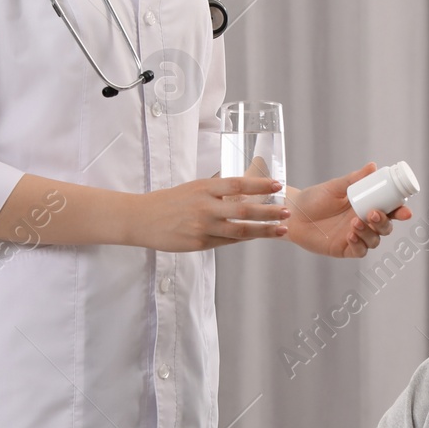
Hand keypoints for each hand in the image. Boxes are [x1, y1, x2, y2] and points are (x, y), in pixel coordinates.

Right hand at [128, 176, 288, 251]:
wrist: (141, 219)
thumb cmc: (169, 202)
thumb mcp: (192, 188)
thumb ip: (216, 188)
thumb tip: (241, 185)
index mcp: (203, 188)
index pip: (237, 184)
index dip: (259, 184)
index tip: (277, 184)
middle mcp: (205, 206)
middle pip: (243, 209)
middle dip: (269, 211)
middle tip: (287, 211)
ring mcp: (202, 227)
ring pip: (239, 230)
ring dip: (263, 230)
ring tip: (282, 228)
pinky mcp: (199, 243)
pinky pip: (227, 242)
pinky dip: (245, 239)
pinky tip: (259, 237)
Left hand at [285, 162, 413, 258]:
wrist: (293, 213)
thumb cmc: (314, 198)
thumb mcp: (335, 187)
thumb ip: (354, 179)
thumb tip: (373, 166)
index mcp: (366, 206)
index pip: (389, 211)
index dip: (400, 212)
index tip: (405, 210)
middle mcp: (363, 222)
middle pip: (385, 228)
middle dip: (384, 222)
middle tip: (373, 213)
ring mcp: (355, 236)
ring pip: (374, 240)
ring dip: (369, 232)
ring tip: (355, 222)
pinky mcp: (344, 249)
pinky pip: (359, 251)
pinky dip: (359, 244)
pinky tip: (350, 235)